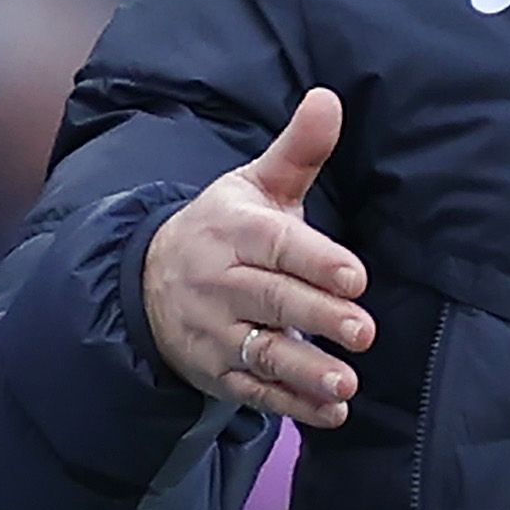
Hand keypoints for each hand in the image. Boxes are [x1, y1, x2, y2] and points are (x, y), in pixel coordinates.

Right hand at [139, 88, 374, 429]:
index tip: (355, 275)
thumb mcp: (254, 185)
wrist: (146, 281)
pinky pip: (254, 392)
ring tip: (345, 383)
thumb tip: (328, 97)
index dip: (314, 260)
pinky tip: (331, 412)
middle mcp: (220, 282)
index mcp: (234, 231)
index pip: (275, 245)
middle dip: (317, 315)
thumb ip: (298, 150)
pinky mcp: (218, 371)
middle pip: (271, 300)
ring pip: (260, 353)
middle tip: (363, 331)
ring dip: (304, 370)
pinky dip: (291, 405)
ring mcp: (216, 331)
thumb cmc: (224, 229)